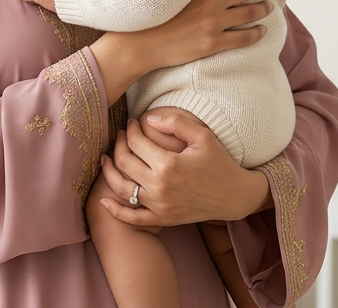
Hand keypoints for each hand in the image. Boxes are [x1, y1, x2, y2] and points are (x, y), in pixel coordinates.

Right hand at [92, 0, 275, 98]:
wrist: (137, 44)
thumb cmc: (143, 10)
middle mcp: (210, 0)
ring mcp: (213, 23)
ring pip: (249, 12)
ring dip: (263, 8)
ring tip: (269, 6)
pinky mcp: (213, 43)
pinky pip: (244, 38)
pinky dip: (257, 34)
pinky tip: (262, 31)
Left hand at [96, 114, 271, 226]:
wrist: (235, 196)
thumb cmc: (220, 163)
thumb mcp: (203, 136)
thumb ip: (176, 122)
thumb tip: (148, 119)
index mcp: (168, 164)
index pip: (136, 142)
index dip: (130, 129)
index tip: (132, 122)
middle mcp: (160, 187)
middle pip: (124, 162)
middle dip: (118, 144)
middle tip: (121, 135)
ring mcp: (160, 205)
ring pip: (122, 188)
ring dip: (108, 172)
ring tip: (105, 159)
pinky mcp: (163, 219)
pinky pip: (133, 218)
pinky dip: (116, 211)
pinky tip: (103, 201)